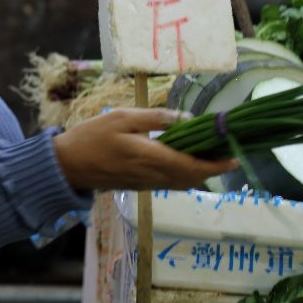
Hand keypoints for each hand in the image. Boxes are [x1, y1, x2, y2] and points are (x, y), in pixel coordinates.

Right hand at [52, 108, 237, 191]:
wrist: (67, 166)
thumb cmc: (92, 137)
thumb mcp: (123, 117)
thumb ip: (156, 118)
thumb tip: (186, 119)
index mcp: (151, 157)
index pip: (193, 165)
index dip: (216, 164)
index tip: (235, 157)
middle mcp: (153, 175)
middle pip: (192, 178)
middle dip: (213, 168)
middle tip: (228, 152)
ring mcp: (146, 183)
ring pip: (182, 182)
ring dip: (200, 172)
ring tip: (211, 154)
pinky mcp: (139, 185)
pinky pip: (170, 183)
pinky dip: (184, 174)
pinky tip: (185, 160)